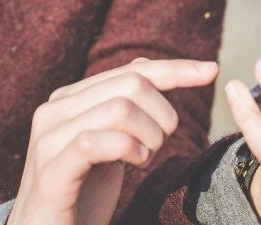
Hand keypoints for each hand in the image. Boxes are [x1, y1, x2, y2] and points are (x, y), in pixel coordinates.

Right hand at [6, 57, 218, 224]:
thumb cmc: (79, 194)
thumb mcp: (106, 145)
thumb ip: (119, 107)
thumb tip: (146, 66)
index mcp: (70, 99)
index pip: (132, 69)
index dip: (175, 69)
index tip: (211, 71)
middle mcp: (55, 109)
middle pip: (131, 84)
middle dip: (163, 114)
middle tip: (161, 144)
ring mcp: (49, 138)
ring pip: (119, 108)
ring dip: (149, 137)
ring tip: (144, 159)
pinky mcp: (51, 170)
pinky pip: (94, 142)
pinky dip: (127, 150)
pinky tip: (134, 165)